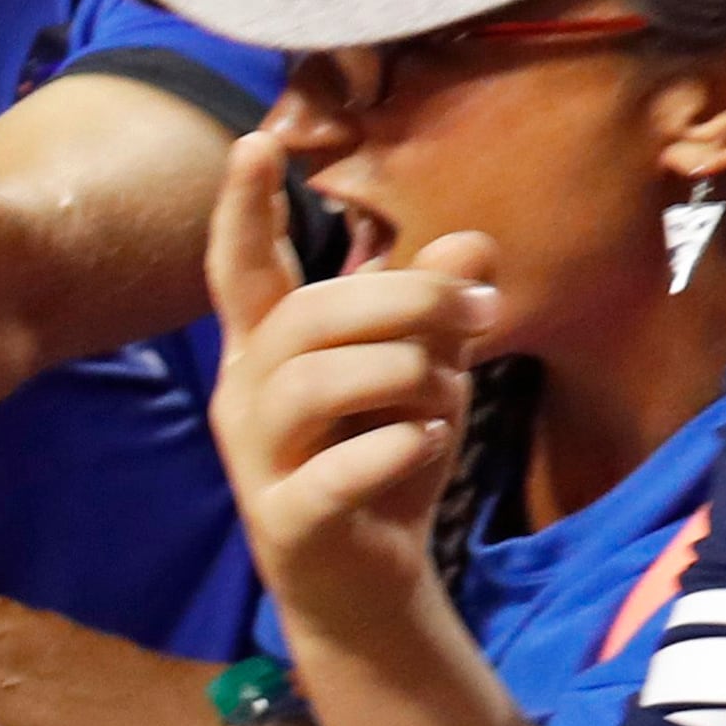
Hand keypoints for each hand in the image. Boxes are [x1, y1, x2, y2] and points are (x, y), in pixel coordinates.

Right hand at [202, 124, 492, 654]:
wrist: (369, 585)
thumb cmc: (384, 462)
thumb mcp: (425, 374)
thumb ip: (437, 311)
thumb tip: (473, 241)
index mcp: (269, 348)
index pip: (243, 268)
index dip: (244, 208)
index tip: (256, 141)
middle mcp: (246, 394)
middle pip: (306, 315)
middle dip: (402, 298)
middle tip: (481, 307)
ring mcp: (257, 460)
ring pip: (312, 381)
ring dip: (401, 369)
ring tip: (447, 391)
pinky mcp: (285, 521)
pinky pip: (332, 471)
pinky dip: (391, 448)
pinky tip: (425, 442)